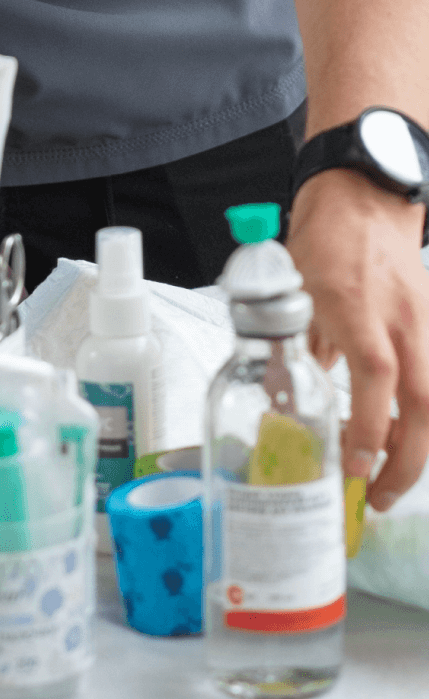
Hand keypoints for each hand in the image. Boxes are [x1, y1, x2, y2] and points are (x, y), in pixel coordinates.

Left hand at [287, 169, 428, 509]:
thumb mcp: (291, 293)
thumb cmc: (324, 244)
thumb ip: (294, 348)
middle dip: (405, 458)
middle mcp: (401, 319)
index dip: (369, 423)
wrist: (367, 200)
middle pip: (423, 400)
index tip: (353, 463)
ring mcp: (424, 324)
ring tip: (387, 485)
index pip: (376, 373)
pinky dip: (417, 420)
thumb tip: (284, 403)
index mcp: (356, 307)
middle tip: (377, 497)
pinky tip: (397, 445)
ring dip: (415, 448)